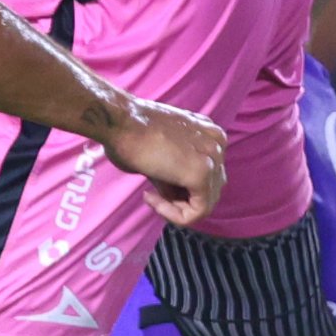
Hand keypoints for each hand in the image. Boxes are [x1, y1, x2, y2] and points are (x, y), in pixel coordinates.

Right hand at [108, 98, 228, 226]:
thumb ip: (174, 175)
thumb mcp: (159, 156)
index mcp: (210, 134)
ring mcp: (213, 158)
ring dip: (176, 208)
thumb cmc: (129, 133)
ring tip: (151, 196)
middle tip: (153, 195)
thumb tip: (173, 197)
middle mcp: (217, 143)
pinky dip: (173, 214)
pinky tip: (151, 198)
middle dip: (181, 199)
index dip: (180, 190)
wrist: (118, 121)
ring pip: (205, 204)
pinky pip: (197, 212)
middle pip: (211, 189)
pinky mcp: (201, 174)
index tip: (154, 188)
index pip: (208, 176)